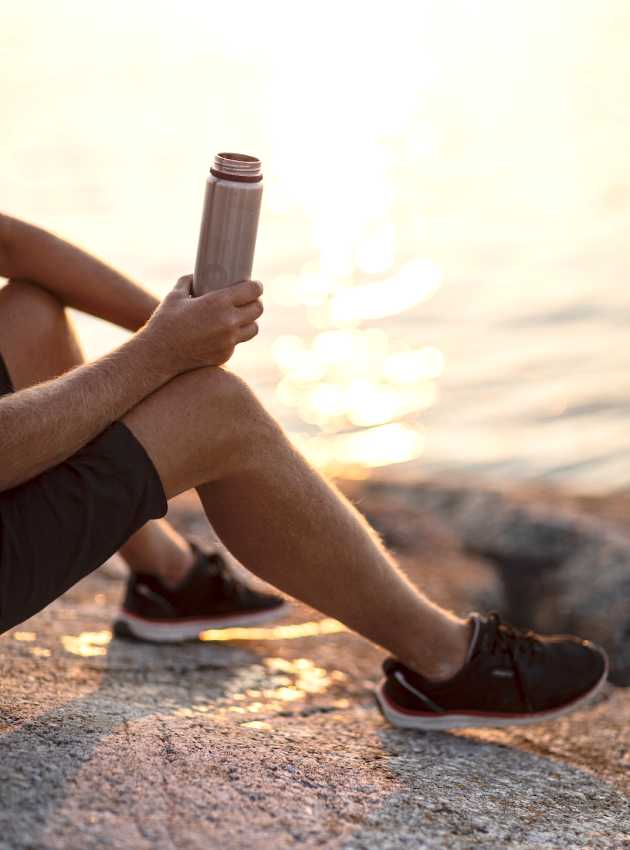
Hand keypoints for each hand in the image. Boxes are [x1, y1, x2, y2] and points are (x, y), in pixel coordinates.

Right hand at [139, 274, 262, 373]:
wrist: (158, 355)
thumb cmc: (165, 322)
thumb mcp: (175, 296)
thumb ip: (188, 282)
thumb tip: (196, 276)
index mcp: (218, 303)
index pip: (252, 291)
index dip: (256, 286)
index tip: (255, 285)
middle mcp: (228, 322)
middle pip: (258, 309)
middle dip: (255, 302)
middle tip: (249, 300)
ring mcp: (229, 341)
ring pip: (254, 328)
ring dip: (250, 321)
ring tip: (241, 317)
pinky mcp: (225, 355)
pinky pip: (238, 342)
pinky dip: (234, 337)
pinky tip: (224, 333)